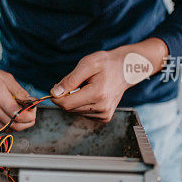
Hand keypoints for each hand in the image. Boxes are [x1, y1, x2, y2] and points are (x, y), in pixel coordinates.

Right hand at [0, 46, 35, 130]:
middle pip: (14, 126)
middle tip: (29, 115)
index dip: (31, 116)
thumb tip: (31, 102)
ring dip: (13, 122)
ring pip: (5, 128)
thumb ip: (19, 91)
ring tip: (14, 110)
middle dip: (26, 122)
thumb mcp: (4, 77)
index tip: (33, 111)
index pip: (20, 116)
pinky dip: (0, 121)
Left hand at [50, 39, 167, 122]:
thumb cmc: (106, 64)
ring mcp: (104, 114)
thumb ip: (70, 80)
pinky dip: (81, 104)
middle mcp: (102, 108)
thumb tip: (54, 93)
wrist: (127, 69)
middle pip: (69, 109)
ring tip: (86, 87)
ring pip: (75, 112)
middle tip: (73, 82)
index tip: (56, 87)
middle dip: (65, 97)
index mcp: (98, 94)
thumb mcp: (87, 64)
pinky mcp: (105, 117)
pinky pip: (83, 113)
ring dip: (74, 100)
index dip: (56, 97)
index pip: (67, 104)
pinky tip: (91, 94)